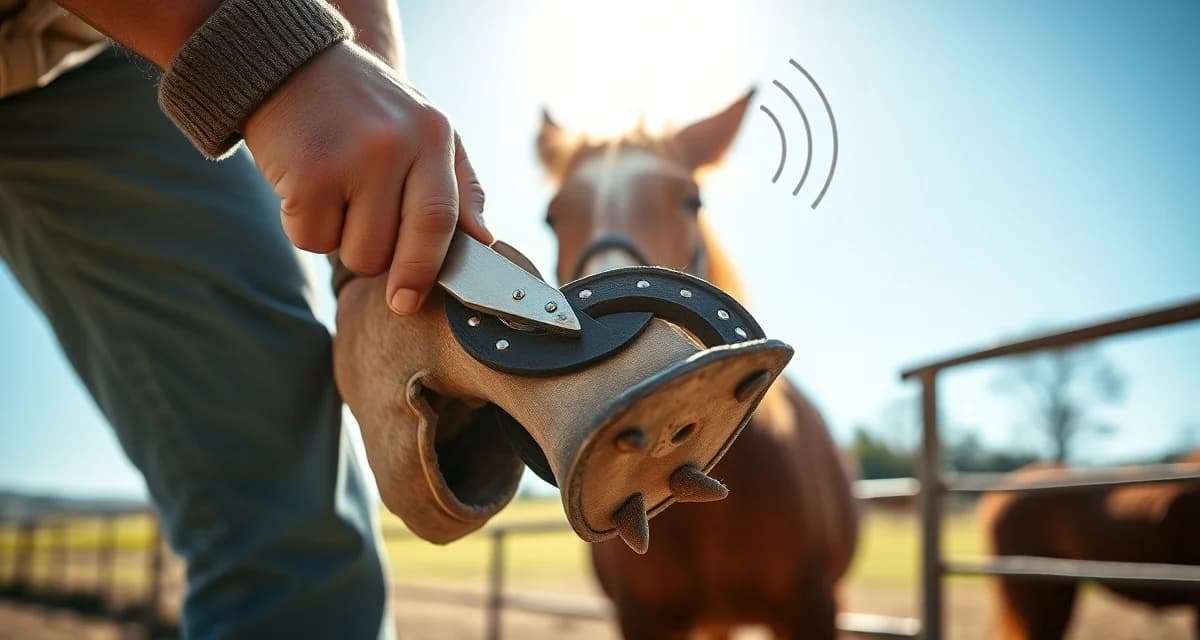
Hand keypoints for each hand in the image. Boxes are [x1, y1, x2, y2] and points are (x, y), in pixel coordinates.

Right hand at [243, 41, 491, 314]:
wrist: (291, 64)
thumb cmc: (366, 110)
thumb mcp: (424, 132)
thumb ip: (459, 187)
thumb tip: (483, 241)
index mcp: (433, 135)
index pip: (442, 219)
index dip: (428, 270)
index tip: (408, 302)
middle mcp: (395, 144)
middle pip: (393, 250)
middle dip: (378, 260)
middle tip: (362, 225)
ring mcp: (350, 158)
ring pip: (354, 252)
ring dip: (340, 240)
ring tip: (336, 193)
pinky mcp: (306, 173)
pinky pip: (310, 238)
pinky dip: (304, 226)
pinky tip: (307, 187)